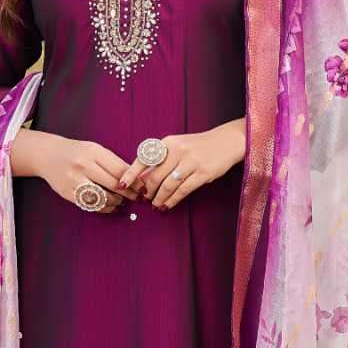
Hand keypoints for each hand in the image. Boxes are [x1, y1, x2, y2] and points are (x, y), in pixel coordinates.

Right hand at [32, 133, 139, 212]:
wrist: (47, 155)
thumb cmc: (76, 152)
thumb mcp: (94, 150)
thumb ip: (112, 162)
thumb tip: (135, 178)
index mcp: (93, 152)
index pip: (120, 170)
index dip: (134, 181)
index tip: (143, 188)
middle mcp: (83, 166)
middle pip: (113, 184)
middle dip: (129, 194)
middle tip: (137, 197)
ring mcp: (74, 181)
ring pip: (103, 197)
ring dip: (117, 202)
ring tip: (122, 201)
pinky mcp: (69, 193)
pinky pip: (91, 205)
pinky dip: (105, 208)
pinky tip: (111, 206)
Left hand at [117, 119, 246, 209]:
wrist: (226, 141)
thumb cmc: (198, 146)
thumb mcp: (178, 146)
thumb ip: (161, 160)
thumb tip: (141, 178)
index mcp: (168, 142)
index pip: (144, 158)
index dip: (131, 174)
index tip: (122, 185)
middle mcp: (178, 150)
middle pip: (155, 176)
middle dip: (147, 191)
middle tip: (144, 199)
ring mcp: (191, 162)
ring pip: (168, 185)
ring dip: (159, 198)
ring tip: (155, 205)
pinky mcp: (202, 173)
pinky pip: (183, 190)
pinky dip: (173, 200)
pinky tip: (167, 205)